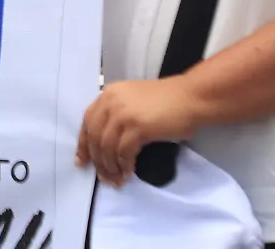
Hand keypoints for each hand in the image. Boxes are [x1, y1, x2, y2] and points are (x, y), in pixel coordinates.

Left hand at [76, 77, 200, 186]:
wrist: (191, 97)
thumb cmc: (168, 101)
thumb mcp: (133, 102)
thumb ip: (117, 115)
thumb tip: (107, 145)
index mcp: (109, 94)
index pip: (87, 122)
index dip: (83, 144)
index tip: (82, 161)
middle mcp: (111, 101)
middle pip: (94, 137)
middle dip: (97, 161)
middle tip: (103, 177)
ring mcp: (123, 113)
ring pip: (107, 147)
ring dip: (110, 167)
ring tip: (116, 179)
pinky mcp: (137, 126)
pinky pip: (124, 152)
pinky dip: (124, 165)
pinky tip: (128, 172)